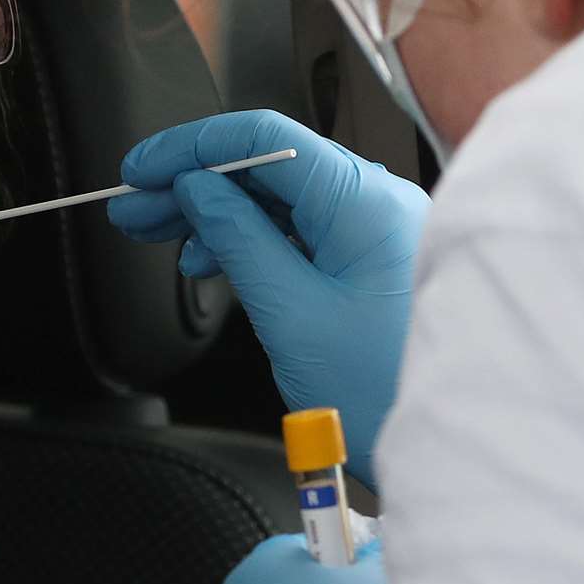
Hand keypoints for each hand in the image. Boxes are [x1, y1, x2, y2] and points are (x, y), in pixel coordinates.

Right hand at [107, 110, 428, 489]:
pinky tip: (210, 258)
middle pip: (266, 165)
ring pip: (278, 197)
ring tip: (159, 235)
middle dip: (192, 183)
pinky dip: (249, 237)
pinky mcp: (370, 259)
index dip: (190, 147)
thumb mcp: (289, 312)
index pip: (262, 137)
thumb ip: (237, 238)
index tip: (141, 167)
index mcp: (363, 201)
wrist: (450, 446)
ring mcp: (376, 229)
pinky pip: (300, 228)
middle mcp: (376, 201)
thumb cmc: (386, 390)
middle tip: (133, 205)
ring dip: (214, 212)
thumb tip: (196, 190)